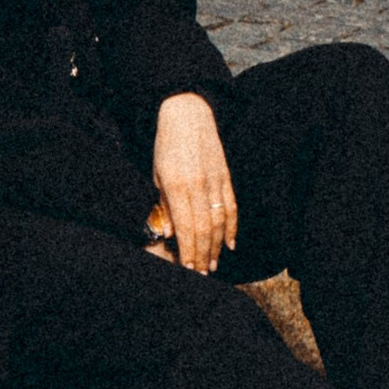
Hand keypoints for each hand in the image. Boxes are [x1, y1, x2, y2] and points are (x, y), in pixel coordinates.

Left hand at [150, 92, 236, 275]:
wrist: (188, 114)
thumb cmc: (166, 146)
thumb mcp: (156, 175)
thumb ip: (164, 205)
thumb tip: (172, 233)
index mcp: (177, 186)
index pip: (186, 228)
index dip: (188, 251)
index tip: (188, 269)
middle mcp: (198, 186)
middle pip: (205, 229)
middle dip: (203, 255)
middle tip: (202, 273)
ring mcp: (215, 181)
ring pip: (220, 221)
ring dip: (217, 246)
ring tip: (214, 264)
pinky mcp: (226, 176)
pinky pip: (231, 207)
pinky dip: (232, 227)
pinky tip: (230, 244)